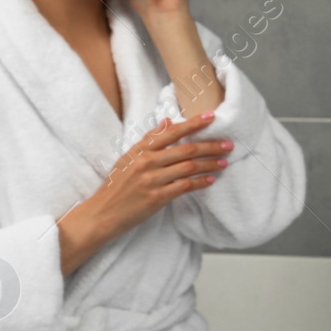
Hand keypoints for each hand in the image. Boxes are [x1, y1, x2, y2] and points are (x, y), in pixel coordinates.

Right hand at [59, 113, 230, 274]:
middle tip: (228, 144)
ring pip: (189, 167)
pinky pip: (185, 186)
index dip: (193, 123)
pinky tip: (211, 180)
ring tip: (224, 162)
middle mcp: (147, 162)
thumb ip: (148, 140)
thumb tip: (166, 121)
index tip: (211, 117)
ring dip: (210, 164)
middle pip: (186, 149)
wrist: (102, 213)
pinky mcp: (157, 197)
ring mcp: (152, 180)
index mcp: (140, 150)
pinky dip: (200, 182)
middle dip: (211, 146)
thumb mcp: (127, 158)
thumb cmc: (115, 186)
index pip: (172, 132)